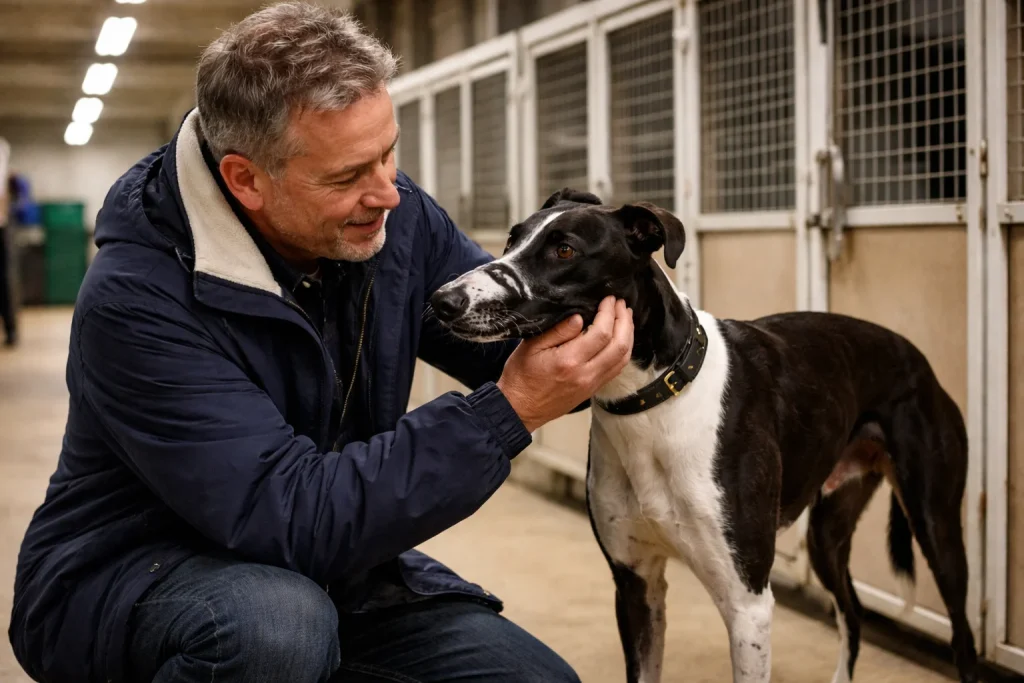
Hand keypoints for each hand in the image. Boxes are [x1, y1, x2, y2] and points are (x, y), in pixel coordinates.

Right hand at [497, 297, 633, 432]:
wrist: (520, 409)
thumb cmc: (521, 376)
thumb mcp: (531, 347)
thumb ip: (558, 331)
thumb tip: (580, 317)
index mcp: (569, 361)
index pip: (601, 333)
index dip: (608, 313)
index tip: (608, 299)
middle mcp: (586, 374)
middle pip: (619, 345)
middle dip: (623, 321)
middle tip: (620, 303)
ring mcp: (592, 384)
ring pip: (623, 358)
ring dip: (628, 335)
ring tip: (625, 317)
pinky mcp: (593, 389)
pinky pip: (617, 369)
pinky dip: (624, 351)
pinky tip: (621, 338)